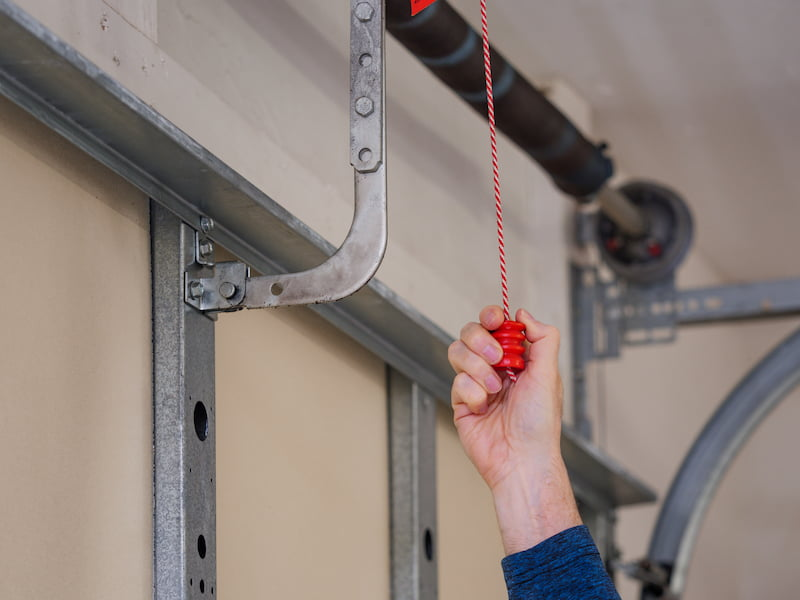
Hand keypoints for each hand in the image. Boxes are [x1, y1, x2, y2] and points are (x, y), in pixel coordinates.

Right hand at [448, 306, 580, 553]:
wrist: (520, 459)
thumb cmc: (539, 424)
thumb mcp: (549, 374)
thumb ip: (543, 338)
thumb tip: (524, 314)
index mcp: (518, 359)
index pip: (497, 325)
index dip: (492, 316)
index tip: (495, 319)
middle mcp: (496, 368)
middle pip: (472, 333)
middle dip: (481, 342)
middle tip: (497, 360)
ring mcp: (476, 383)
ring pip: (458, 353)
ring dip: (477, 369)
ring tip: (494, 390)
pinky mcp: (461, 401)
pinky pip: (456, 382)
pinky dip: (472, 393)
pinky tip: (484, 408)